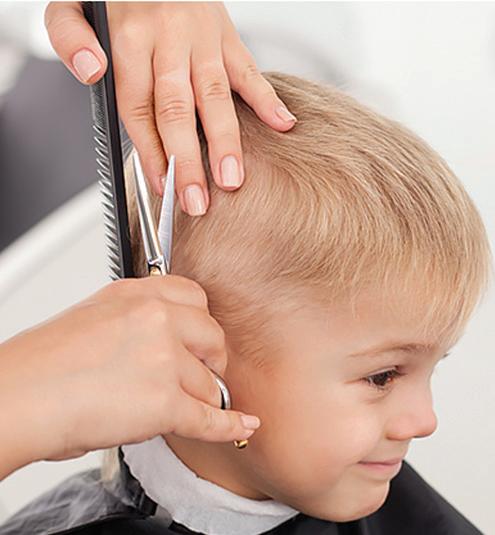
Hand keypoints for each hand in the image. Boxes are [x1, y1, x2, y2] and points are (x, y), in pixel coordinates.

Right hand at [0, 275, 259, 478]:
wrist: (18, 397)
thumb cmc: (44, 364)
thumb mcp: (94, 317)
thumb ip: (136, 320)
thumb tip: (166, 339)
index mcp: (137, 295)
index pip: (196, 297)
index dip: (202, 324)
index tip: (201, 340)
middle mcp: (155, 319)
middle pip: (214, 337)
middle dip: (211, 359)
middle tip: (200, 373)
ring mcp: (164, 358)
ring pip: (209, 383)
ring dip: (197, 399)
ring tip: (170, 407)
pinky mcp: (164, 402)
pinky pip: (210, 417)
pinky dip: (229, 424)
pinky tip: (242, 424)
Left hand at [44, 2, 296, 213]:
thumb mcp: (71, 5)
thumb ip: (69, 36)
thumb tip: (92, 71)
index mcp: (130, 36)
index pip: (139, 108)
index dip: (150, 152)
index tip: (160, 186)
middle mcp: (168, 36)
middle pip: (178, 110)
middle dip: (188, 161)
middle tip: (197, 200)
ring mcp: (202, 35)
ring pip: (215, 96)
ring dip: (226, 141)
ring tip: (232, 179)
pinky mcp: (226, 33)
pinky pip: (249, 67)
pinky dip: (266, 98)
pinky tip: (282, 124)